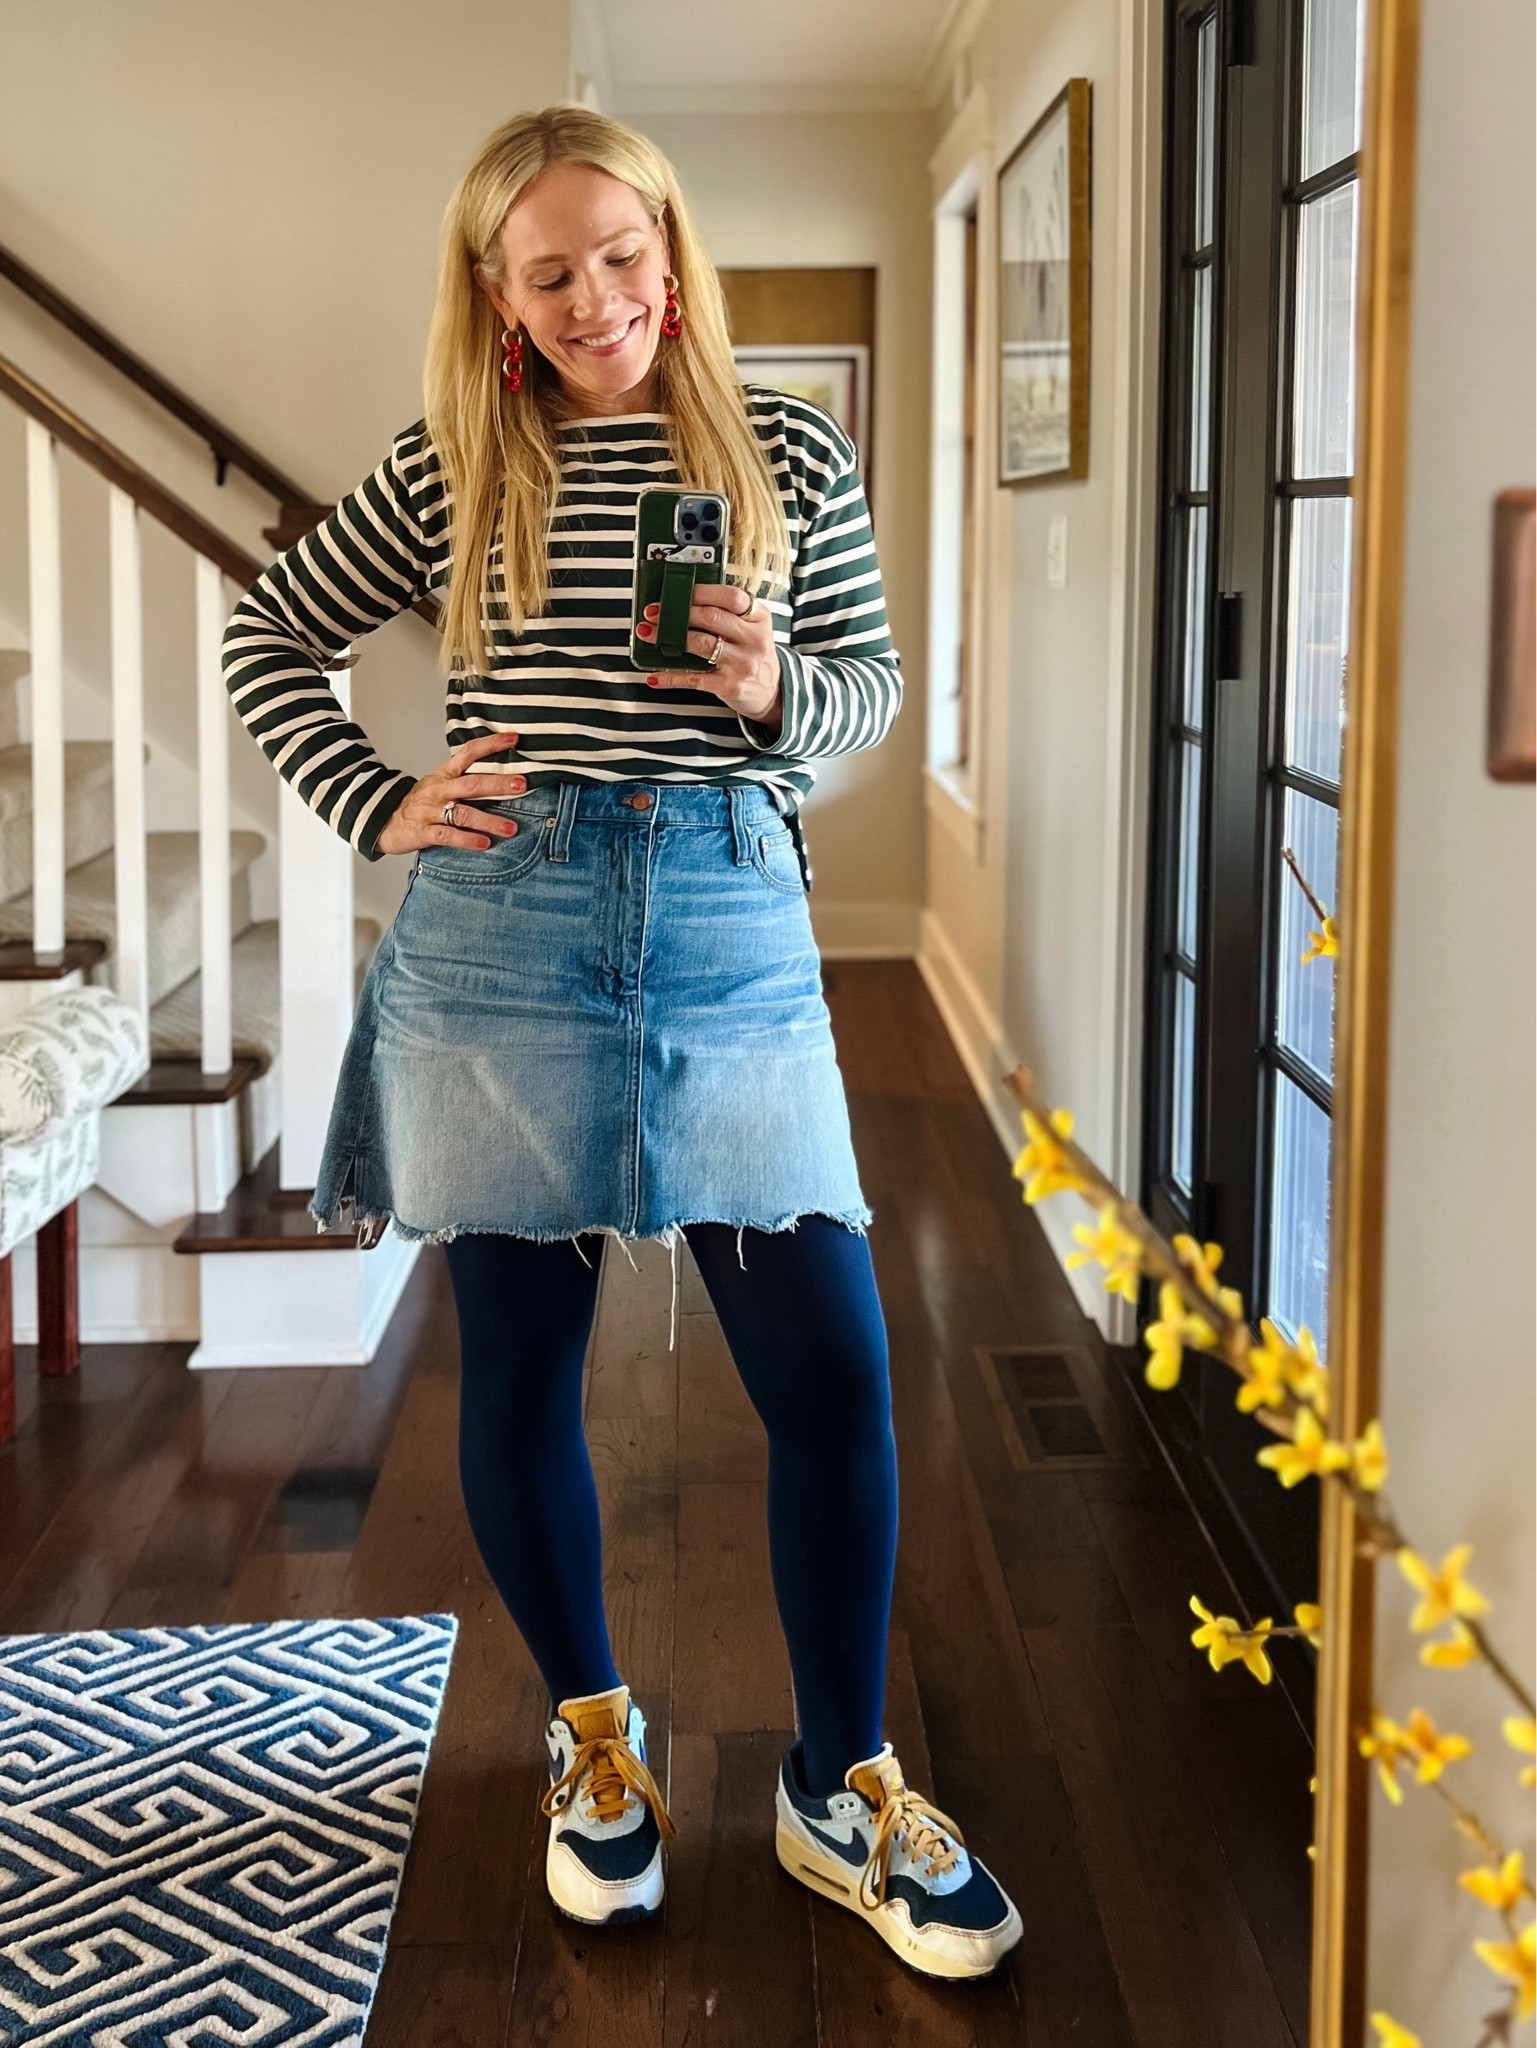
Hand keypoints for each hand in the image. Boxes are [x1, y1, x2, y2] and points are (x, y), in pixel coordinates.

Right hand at [376, 730, 526, 855]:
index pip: (468, 753)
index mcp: (444, 775)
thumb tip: (502, 777)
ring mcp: (431, 811)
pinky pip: (448, 836)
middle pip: (472, 784)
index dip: (491, 744)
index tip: (514, 739)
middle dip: (498, 784)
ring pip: (463, 814)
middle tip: (522, 785)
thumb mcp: (438, 784)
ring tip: (511, 828)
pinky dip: (467, 840)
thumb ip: (465, 780)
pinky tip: (484, 844)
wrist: (382, 820)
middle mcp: (439, 790)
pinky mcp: (424, 832)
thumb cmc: (419, 803)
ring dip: (489, 821)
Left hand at [636, 585, 781, 730]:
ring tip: (648, 633)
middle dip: (677, 612)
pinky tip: (654, 677)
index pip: (732, 597)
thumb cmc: (754, 655)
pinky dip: (670, 678)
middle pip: (712, 617)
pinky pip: (694, 679)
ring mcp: (742, 664)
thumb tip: (685, 599)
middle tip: (654, 612)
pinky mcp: (729, 686)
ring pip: (701, 643)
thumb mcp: (753, 629)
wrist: (773, 693)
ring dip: (668, 636)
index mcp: (759, 619)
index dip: (702, 592)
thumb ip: (729, 614)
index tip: (677, 591)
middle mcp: (753, 640)